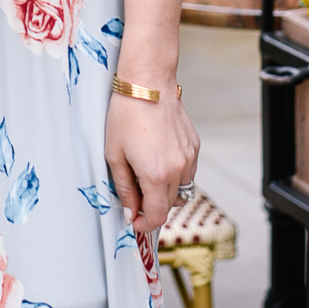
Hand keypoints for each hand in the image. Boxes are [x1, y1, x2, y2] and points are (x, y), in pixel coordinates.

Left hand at [104, 90, 198, 232]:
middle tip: (135, 196)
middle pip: (169, 205)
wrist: (148, 83)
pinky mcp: (194, 146)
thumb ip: (124, 188)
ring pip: (181, 189)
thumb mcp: (114, 154)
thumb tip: (131, 211)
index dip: (145, 224)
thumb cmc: (126, 115)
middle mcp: (178, 169)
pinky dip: (175, 174)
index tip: (135, 221)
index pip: (157, 215)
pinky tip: (158, 158)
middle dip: (152, 206)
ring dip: (165, 191)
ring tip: (146, 174)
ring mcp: (189, 157)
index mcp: (156, 174)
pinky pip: (187, 172)